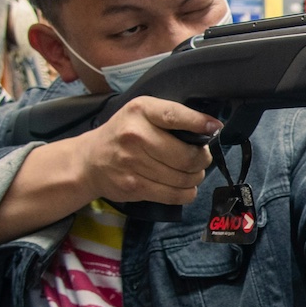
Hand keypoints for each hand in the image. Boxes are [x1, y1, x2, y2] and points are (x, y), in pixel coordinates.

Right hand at [67, 97, 219, 205]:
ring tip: (192, 172)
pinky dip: (187, 193)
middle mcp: (135, 136)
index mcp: (140, 111)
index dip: (199, 123)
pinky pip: (173, 195)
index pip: (174, 116)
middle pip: (186, 155)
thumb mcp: (141, 113)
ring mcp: (133, 163)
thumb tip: (211, 127)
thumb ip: (170, 116)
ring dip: (196, 177)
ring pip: (183, 178)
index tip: (215, 128)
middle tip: (202, 158)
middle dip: (203, 159)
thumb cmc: (122, 133)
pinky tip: (185, 186)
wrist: (89, 161)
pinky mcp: (134, 187)